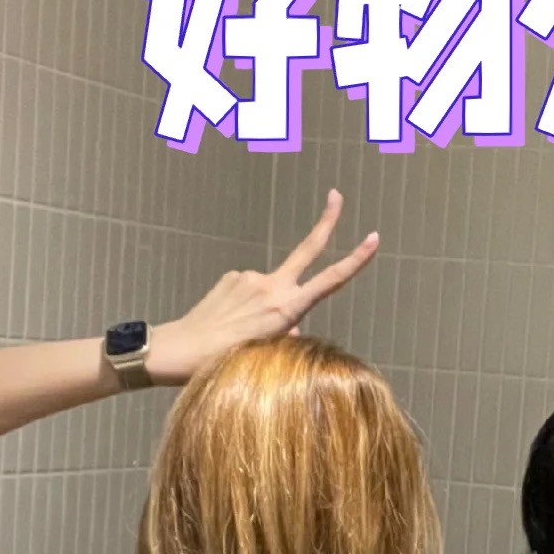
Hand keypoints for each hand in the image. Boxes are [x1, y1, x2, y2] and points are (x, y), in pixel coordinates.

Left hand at [146, 191, 378, 385]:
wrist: (179, 349)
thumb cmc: (225, 359)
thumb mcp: (267, 353)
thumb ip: (287, 332)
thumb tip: (292, 323)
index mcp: (286, 308)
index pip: (330, 280)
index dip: (355, 259)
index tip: (374, 238)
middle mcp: (272, 287)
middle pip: (307, 249)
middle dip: (326, 221)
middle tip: (337, 194)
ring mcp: (249, 277)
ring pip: (272, 288)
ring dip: (266, 305)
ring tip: (241, 333)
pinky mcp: (231, 276)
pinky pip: (249, 289)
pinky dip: (247, 304)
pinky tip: (229, 322)